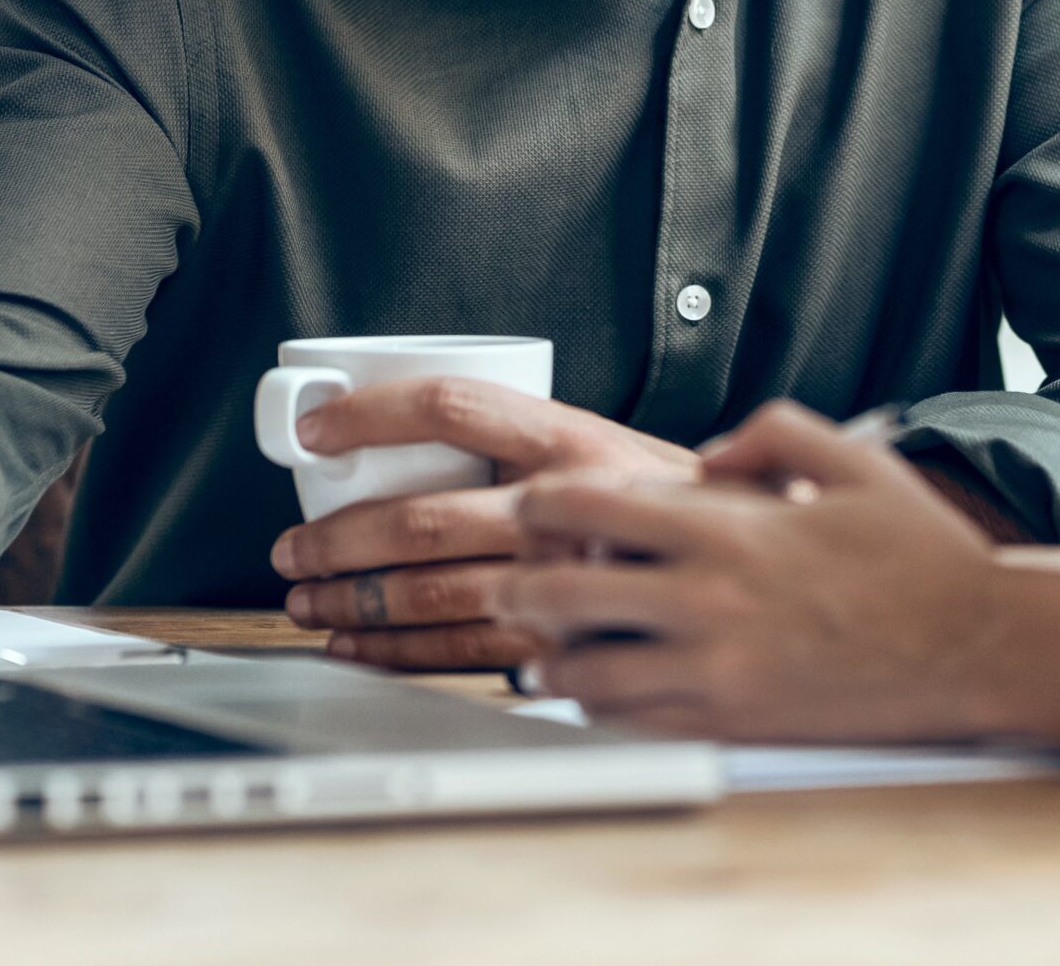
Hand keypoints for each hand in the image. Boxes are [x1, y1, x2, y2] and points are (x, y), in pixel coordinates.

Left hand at [269, 380, 696, 671]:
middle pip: (423, 517)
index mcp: (570, 440)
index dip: (372, 415)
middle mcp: (563, 509)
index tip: (318, 431)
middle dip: (340, 537)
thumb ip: (529, 437)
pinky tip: (356, 645)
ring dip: (354, 599)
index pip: (452, 408)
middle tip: (293, 544)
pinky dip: (395, 652)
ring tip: (307, 597)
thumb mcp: (611, 446)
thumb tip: (413, 422)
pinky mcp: (562, 646)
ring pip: (431, 592)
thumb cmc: (676, 506)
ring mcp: (562, 582)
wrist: (766, 573)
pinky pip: (459, 652)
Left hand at [496, 399, 1014, 740]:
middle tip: (513, 580)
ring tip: (546, 645)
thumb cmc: (918, 552)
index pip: (586, 508)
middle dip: (522, 585)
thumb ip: (767, 433)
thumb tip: (705, 458)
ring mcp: (717, 672)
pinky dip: (600, 705)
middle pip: (561, 595)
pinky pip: (633, 723)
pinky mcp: (733, 726)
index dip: (540, 504)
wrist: (978, 649)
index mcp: (728, 528)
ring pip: (585, 672)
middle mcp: (708, 602)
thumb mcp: (851, 455)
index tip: (533, 505)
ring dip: (551, 656)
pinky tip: (601, 688)